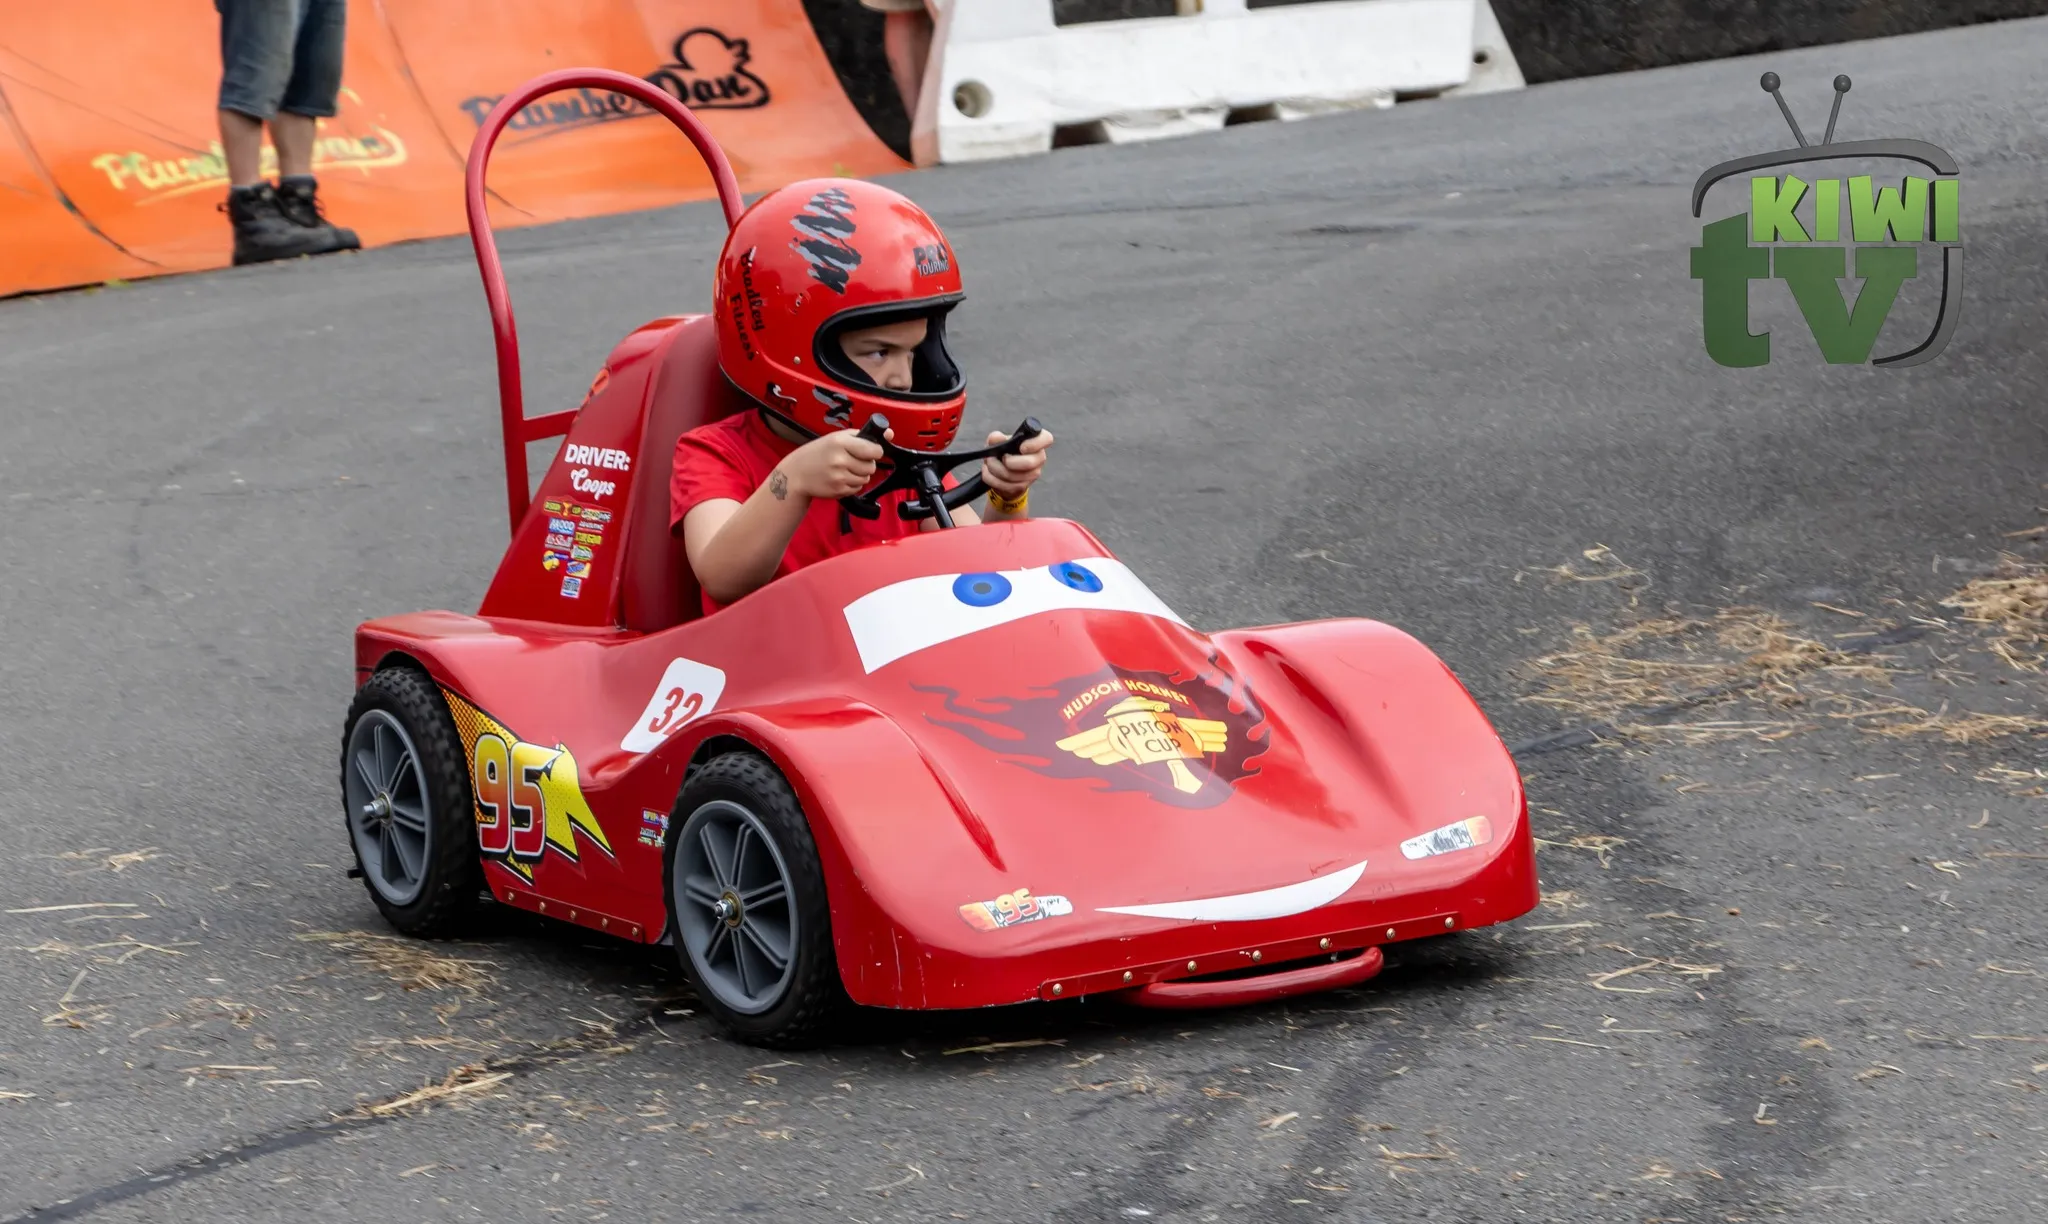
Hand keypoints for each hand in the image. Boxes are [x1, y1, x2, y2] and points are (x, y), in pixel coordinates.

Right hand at [774, 427, 890, 500]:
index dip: (875, 451)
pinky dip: (853, 484)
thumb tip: (890, 433)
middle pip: (872, 466)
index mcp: (840, 442)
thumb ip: (864, 436)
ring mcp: (839, 477)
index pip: (874, 450)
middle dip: (866, 464)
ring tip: (845, 469)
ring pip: (866, 478)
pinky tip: (840, 478)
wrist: (796, 474)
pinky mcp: (838, 490)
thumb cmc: (818, 453)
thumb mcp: (838, 438)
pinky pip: (858, 488)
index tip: (870, 451)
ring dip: (860, 474)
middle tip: (853, 460)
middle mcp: (840, 460)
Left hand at [980, 427, 1052, 496]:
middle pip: (1029, 463)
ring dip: (996, 469)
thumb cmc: (1004, 451)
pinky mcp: (1023, 486)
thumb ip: (996, 438)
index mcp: (1037, 442)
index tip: (1021, 448)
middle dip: (1009, 462)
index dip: (1034, 444)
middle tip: (1002, 458)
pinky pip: (1006, 485)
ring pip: (1014, 476)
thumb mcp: (997, 441)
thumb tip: (996, 438)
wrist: (1002, 472)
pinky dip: (992, 479)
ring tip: (990, 463)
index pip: (1047, 439)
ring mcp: (1033, 474)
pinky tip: (989, 473)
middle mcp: (1039, 458)